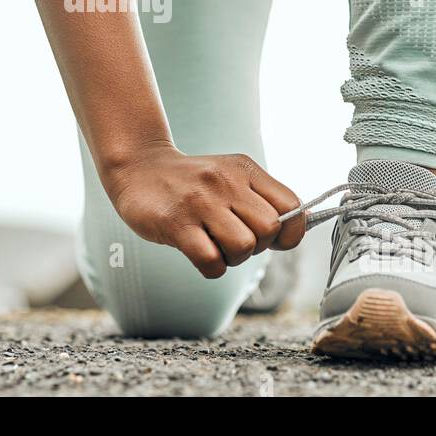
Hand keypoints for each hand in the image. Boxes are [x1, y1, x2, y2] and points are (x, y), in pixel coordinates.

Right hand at [102, 143, 305, 278]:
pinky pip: (212, 261)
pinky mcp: (176, 223)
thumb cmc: (190, 182)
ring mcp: (200, 202)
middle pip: (269, 229)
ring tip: (216, 246)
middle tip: (235, 240)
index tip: (272, 239)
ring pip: (244, 246)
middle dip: (258, 246)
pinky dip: (212, 267)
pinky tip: (200, 254)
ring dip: (234, 258)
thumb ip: (261, 197)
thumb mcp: (230, 175)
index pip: (292, 205)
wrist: (138, 168)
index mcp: (244, 170)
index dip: (289, 231)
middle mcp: (226, 182)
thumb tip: (297, 226)